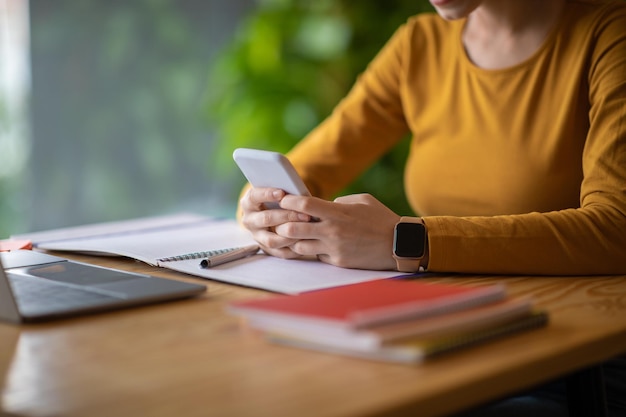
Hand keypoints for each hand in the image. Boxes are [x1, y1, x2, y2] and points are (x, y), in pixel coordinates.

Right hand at [239, 187, 311, 258]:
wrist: (272, 214)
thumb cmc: (277, 200)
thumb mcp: (276, 193)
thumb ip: (282, 193)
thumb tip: (296, 194)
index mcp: (249, 203)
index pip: (254, 196)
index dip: (267, 195)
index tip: (282, 193)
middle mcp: (249, 220)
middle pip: (266, 219)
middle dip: (287, 216)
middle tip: (305, 215)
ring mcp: (257, 236)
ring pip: (271, 240)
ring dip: (290, 235)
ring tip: (306, 230)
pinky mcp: (266, 249)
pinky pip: (280, 252)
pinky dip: (293, 249)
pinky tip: (305, 242)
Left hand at [275, 193, 400, 269]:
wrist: (399, 244)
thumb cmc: (381, 219)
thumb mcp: (362, 200)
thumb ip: (340, 202)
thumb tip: (324, 206)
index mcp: (337, 213)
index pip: (303, 205)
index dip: (288, 202)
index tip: (283, 200)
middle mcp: (332, 231)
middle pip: (293, 229)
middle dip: (283, 225)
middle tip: (282, 222)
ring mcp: (334, 248)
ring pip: (299, 247)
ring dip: (294, 241)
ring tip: (295, 236)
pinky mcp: (338, 262)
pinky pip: (316, 256)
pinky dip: (313, 251)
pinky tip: (315, 246)